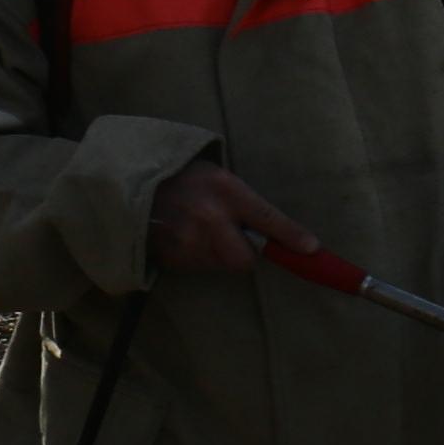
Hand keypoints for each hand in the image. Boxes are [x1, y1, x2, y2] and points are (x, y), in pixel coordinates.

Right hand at [150, 162, 316, 270]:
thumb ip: (246, 202)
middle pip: (244, 259)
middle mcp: (208, 217)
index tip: (311, 249)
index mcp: (223, 189)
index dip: (290, 236)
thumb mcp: (218, 177)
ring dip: (220, 254)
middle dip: (243, 253)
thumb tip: (277, 232)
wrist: (132, 186)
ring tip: (200, 231)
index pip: (266, 218)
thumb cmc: (183, 177)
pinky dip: (199, 257)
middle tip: (231, 236)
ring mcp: (187, 241)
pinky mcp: (171, 258)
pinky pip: (200, 267)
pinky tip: (185, 238)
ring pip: (222, 264)